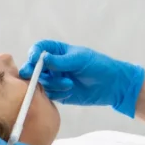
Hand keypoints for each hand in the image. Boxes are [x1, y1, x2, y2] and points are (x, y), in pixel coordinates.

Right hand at [19, 39, 144, 117]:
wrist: (113, 85)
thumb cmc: (98, 66)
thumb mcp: (79, 60)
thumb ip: (60, 61)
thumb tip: (41, 58)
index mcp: (57, 51)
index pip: (39, 49)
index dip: (33, 53)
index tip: (34, 58)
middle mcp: (53, 65)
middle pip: (33, 68)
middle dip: (32, 72)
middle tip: (33, 76)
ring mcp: (55, 80)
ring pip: (41, 83)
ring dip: (52, 84)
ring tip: (69, 84)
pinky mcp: (59, 94)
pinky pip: (49, 95)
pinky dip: (56, 94)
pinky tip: (69, 92)